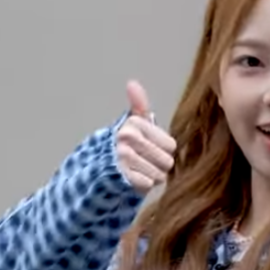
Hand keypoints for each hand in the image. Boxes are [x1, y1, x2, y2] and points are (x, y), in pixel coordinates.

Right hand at [116, 80, 176, 194]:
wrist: (98, 171)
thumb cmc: (123, 147)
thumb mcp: (132, 125)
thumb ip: (138, 106)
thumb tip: (132, 83)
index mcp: (134, 123)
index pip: (171, 145)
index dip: (163, 152)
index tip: (148, 149)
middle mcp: (127, 136)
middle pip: (167, 161)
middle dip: (158, 167)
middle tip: (143, 163)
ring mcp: (123, 156)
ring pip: (159, 175)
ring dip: (151, 177)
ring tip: (138, 172)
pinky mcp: (121, 175)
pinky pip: (148, 184)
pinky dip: (142, 186)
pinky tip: (132, 180)